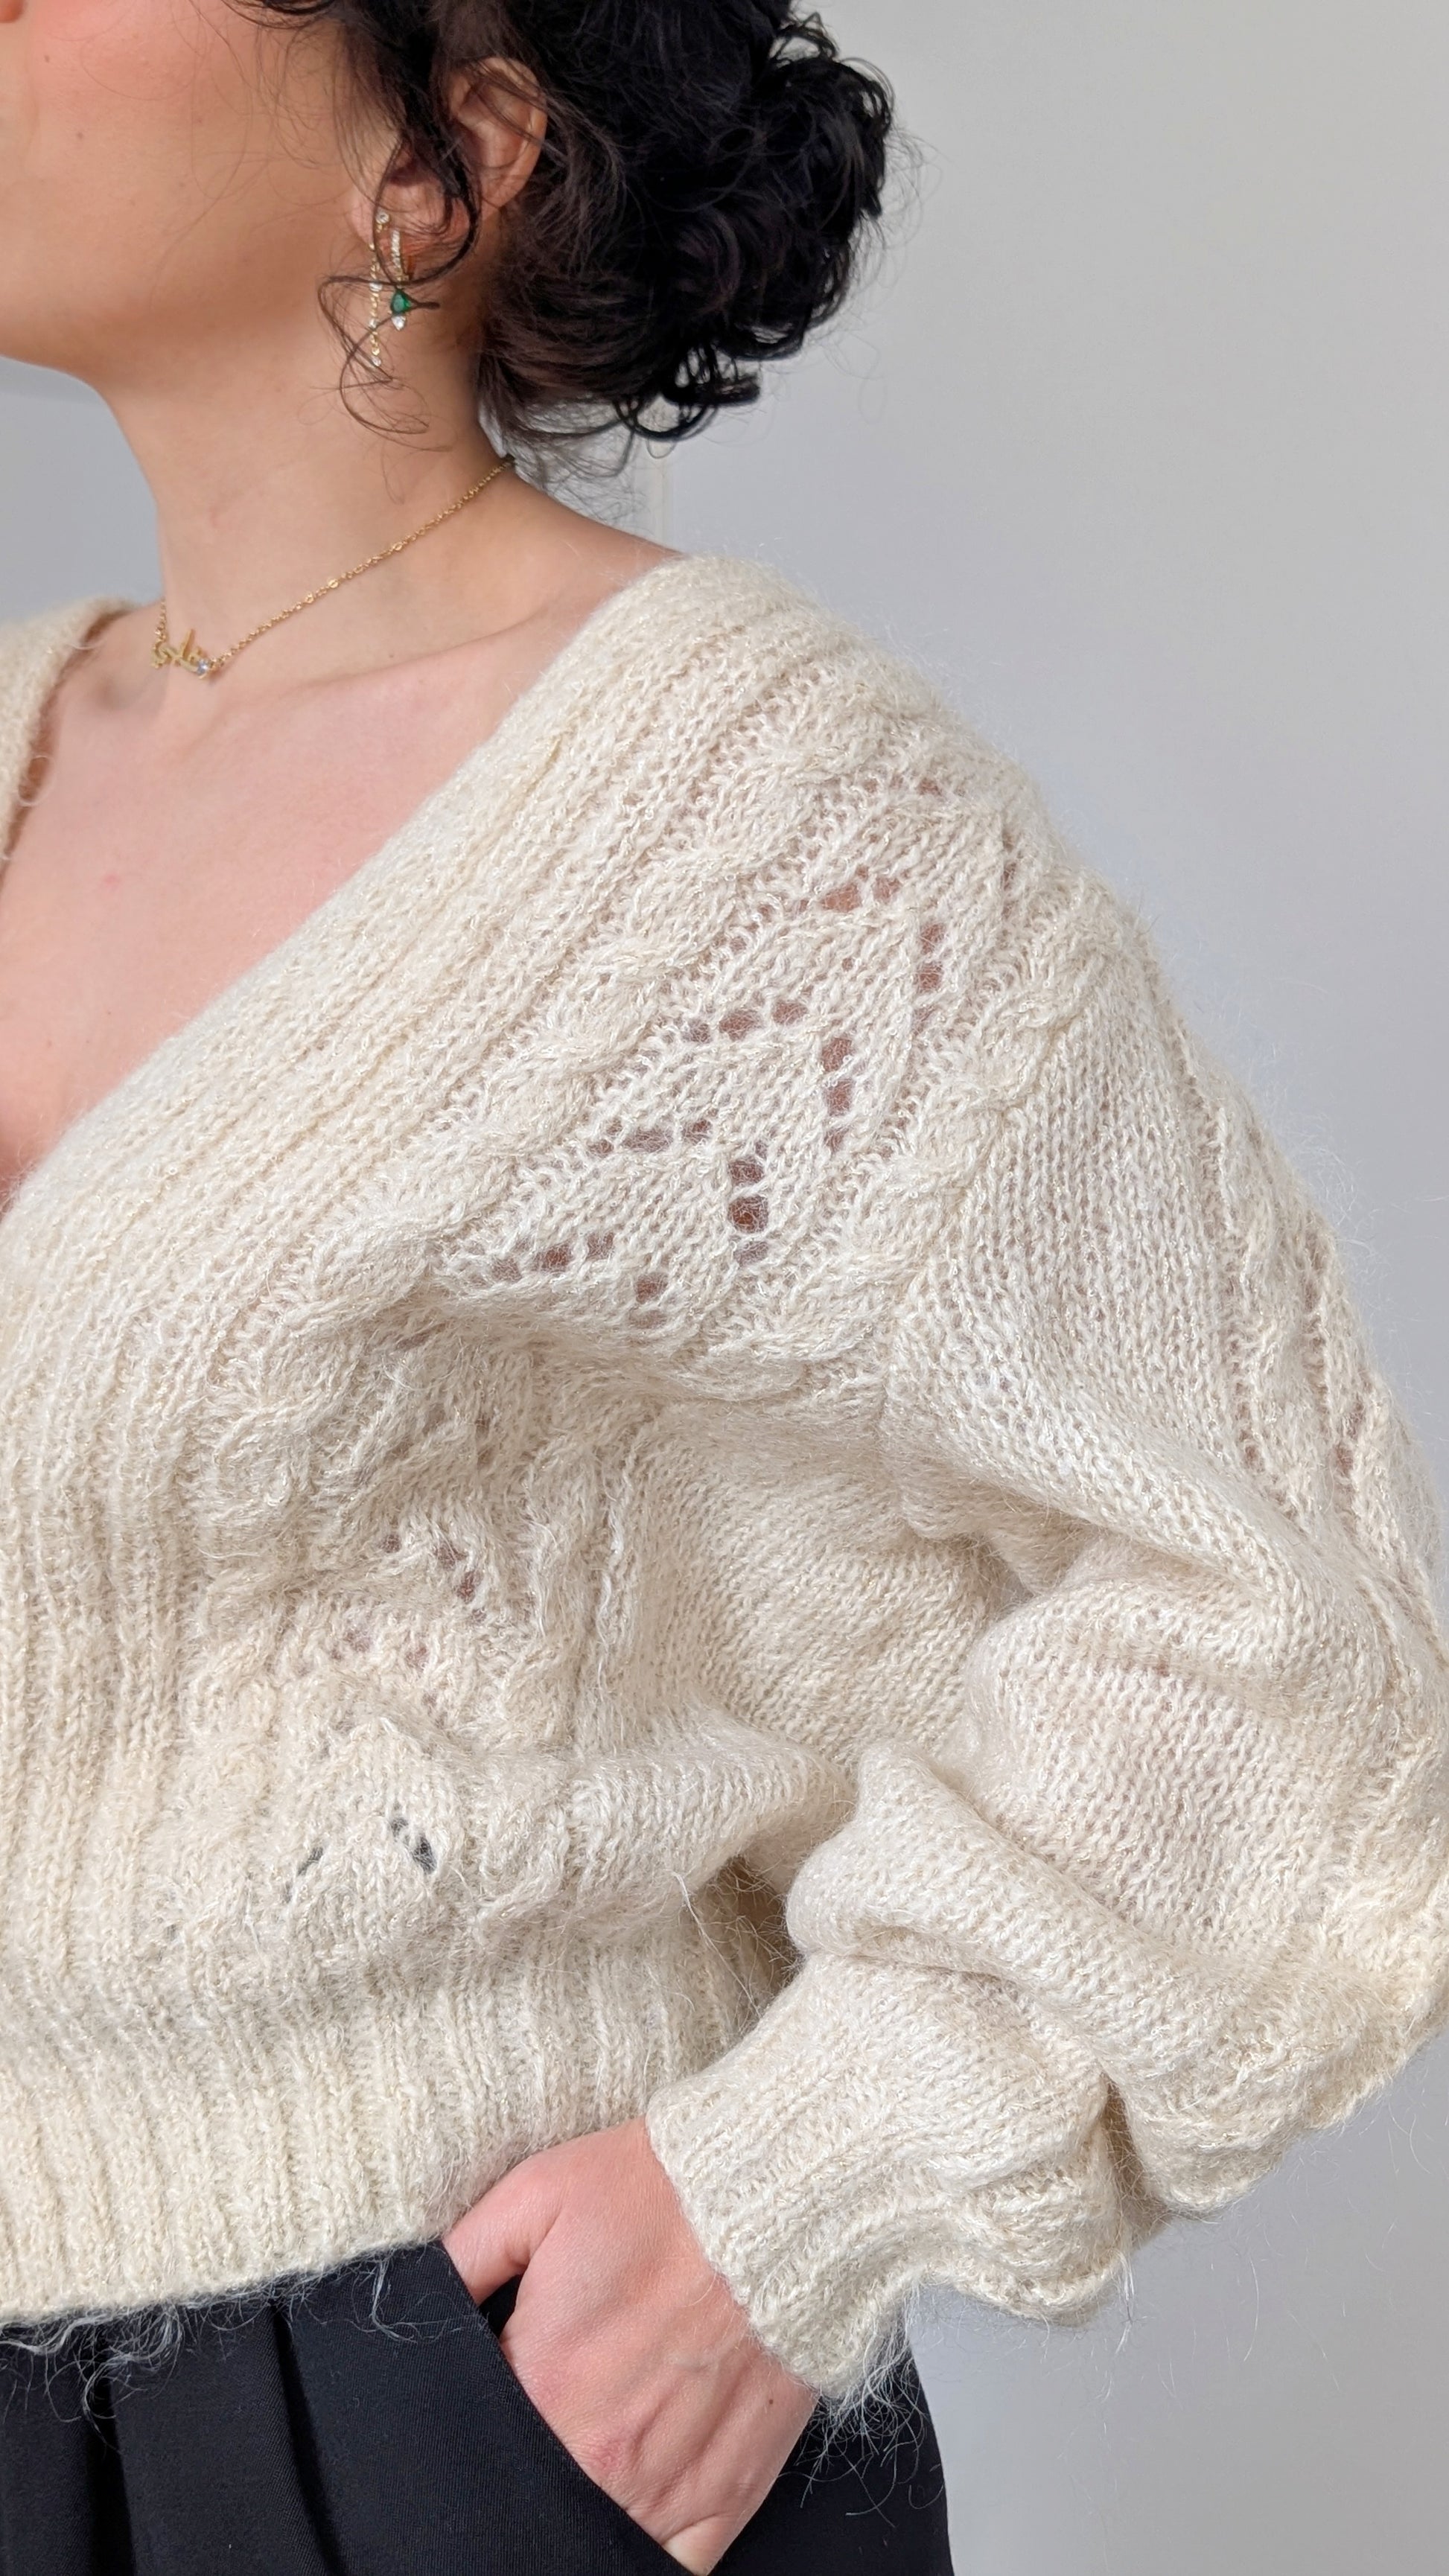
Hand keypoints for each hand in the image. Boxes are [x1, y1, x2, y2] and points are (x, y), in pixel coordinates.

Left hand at [441, 2117, 818, 2571]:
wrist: (778, 2194)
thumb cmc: (659, 2190)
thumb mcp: (534, 2194)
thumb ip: (460, 2259)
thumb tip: (418, 2302)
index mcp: (546, 2387)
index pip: (477, 2442)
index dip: (480, 2412)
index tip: (505, 2379)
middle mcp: (603, 2456)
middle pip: (534, 2499)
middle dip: (528, 2464)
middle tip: (554, 2405)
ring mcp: (670, 2486)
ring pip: (597, 2538)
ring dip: (582, 2504)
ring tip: (596, 2444)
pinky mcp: (731, 2493)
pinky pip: (674, 2567)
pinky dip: (646, 2550)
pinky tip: (634, 2510)